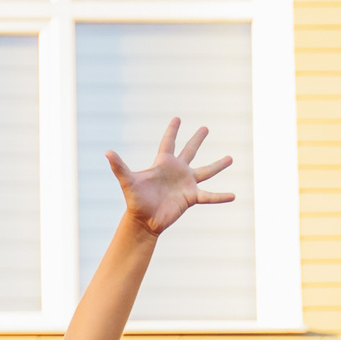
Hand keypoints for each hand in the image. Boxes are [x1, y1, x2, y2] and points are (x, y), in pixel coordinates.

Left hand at [106, 118, 234, 236]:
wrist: (143, 221)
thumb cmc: (135, 201)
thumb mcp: (128, 181)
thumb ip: (119, 166)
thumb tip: (107, 152)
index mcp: (163, 163)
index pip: (169, 142)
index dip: (172, 131)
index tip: (177, 118)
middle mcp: (177, 171)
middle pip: (189, 151)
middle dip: (197, 139)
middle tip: (205, 128)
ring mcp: (186, 184)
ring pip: (205, 171)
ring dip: (218, 165)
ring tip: (231, 158)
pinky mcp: (191, 197)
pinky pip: (209, 196)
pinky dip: (220, 196)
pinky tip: (234, 195)